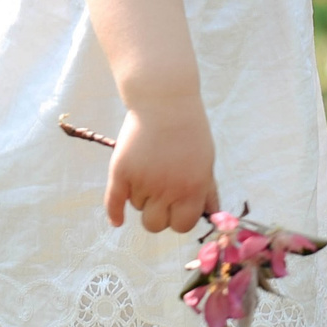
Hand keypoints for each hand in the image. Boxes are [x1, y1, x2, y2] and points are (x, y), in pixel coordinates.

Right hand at [105, 98, 218, 233]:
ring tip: (147, 168)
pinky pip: (114, 202)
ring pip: (137, 206)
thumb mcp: (206, 162)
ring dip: (141, 195)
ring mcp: (143, 181)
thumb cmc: (189, 130)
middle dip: (158, 214)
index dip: (178, 218)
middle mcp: (168, 190)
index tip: (176, 209)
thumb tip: (213, 215)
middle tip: (159, 197)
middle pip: (156, 225)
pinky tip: (118, 220)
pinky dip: (115, 213)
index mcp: (193, 189)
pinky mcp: (121, 171)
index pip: (183, 225)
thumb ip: (207, 192)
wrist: (164, 100)